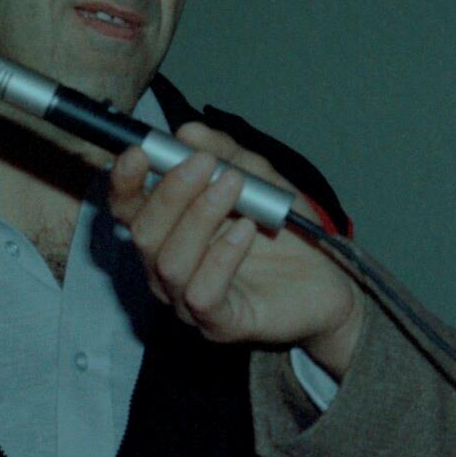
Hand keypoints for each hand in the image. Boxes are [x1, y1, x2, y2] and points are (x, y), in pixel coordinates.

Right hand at [108, 125, 364, 375]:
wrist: (330, 280)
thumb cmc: (286, 234)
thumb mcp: (259, 179)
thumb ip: (226, 155)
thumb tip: (188, 133)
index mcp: (168, 232)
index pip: (128, 209)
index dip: (125, 181)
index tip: (139, 151)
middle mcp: (167, 269)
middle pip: (144, 233)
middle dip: (171, 193)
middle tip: (204, 164)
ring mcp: (189, 301)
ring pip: (171, 262)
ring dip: (200, 217)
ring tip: (234, 187)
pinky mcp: (219, 324)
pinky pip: (203, 293)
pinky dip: (222, 257)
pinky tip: (245, 231)